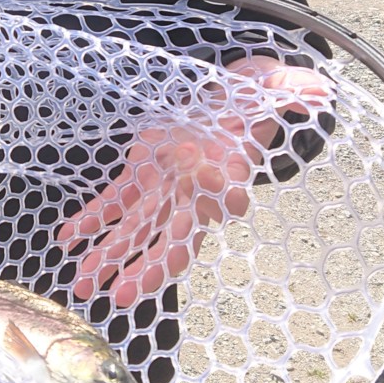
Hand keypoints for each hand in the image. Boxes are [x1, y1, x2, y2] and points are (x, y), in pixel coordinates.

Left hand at [58, 58, 330, 308]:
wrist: (223, 102)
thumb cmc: (249, 99)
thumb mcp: (269, 88)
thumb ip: (289, 89)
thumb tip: (319, 90)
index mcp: (226, 174)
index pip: (227, 195)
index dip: (224, 201)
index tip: (230, 207)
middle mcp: (193, 194)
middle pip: (174, 239)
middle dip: (149, 267)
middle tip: (126, 295)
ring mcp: (163, 189)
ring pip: (134, 231)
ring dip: (108, 258)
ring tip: (82, 285)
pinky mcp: (138, 175)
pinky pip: (110, 203)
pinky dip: (88, 221)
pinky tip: (65, 240)